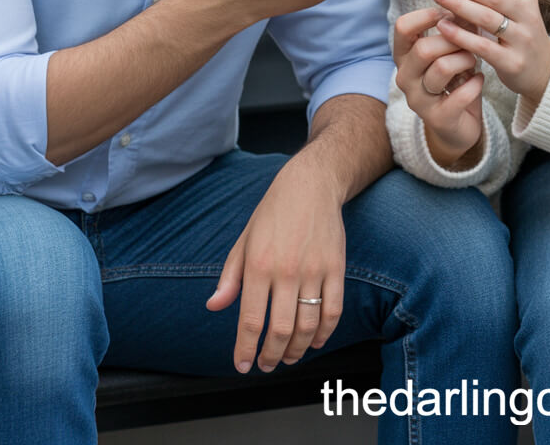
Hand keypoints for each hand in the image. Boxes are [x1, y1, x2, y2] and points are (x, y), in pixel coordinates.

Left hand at [206, 157, 345, 372]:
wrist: (311, 185)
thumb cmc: (273, 212)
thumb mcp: (244, 240)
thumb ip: (230, 277)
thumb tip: (214, 305)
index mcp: (258, 264)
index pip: (250, 320)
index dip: (245, 350)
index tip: (243, 365)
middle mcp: (286, 270)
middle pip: (280, 330)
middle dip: (271, 356)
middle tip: (266, 364)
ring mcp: (314, 270)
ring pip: (307, 326)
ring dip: (297, 350)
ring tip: (289, 357)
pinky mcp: (336, 268)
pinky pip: (333, 311)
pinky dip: (324, 333)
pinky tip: (314, 341)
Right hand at [393, 6, 484, 167]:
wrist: (459, 125)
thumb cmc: (454, 79)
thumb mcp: (449, 51)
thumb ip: (453, 29)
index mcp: (404, 55)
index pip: (403, 27)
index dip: (427, 15)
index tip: (449, 12)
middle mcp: (405, 77)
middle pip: (424, 48)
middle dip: (453, 40)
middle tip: (470, 40)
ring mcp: (419, 99)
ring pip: (442, 68)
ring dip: (465, 60)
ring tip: (475, 60)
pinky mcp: (437, 119)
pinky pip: (459, 95)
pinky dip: (475, 84)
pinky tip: (480, 80)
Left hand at [430, 0, 549, 104]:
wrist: (543, 72)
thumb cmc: (519, 34)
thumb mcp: (516, 9)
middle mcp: (528, 16)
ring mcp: (522, 40)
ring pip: (487, 18)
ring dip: (458, 4)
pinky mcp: (513, 63)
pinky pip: (483, 46)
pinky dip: (461, 35)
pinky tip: (443, 26)